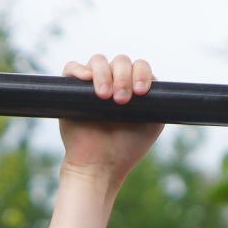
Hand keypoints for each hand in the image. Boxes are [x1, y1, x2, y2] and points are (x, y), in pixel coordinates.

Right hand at [58, 53, 162, 187]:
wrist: (99, 166)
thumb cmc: (126, 148)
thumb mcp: (152, 123)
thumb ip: (157, 100)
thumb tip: (155, 80)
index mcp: (131, 88)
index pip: (138, 67)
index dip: (141, 73)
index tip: (140, 92)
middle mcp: (112, 83)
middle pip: (120, 61)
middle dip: (123, 76)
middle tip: (121, 100)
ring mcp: (91, 85)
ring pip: (98, 61)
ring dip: (103, 74)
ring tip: (104, 97)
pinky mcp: (70, 90)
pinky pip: (72, 68)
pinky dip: (78, 69)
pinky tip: (85, 80)